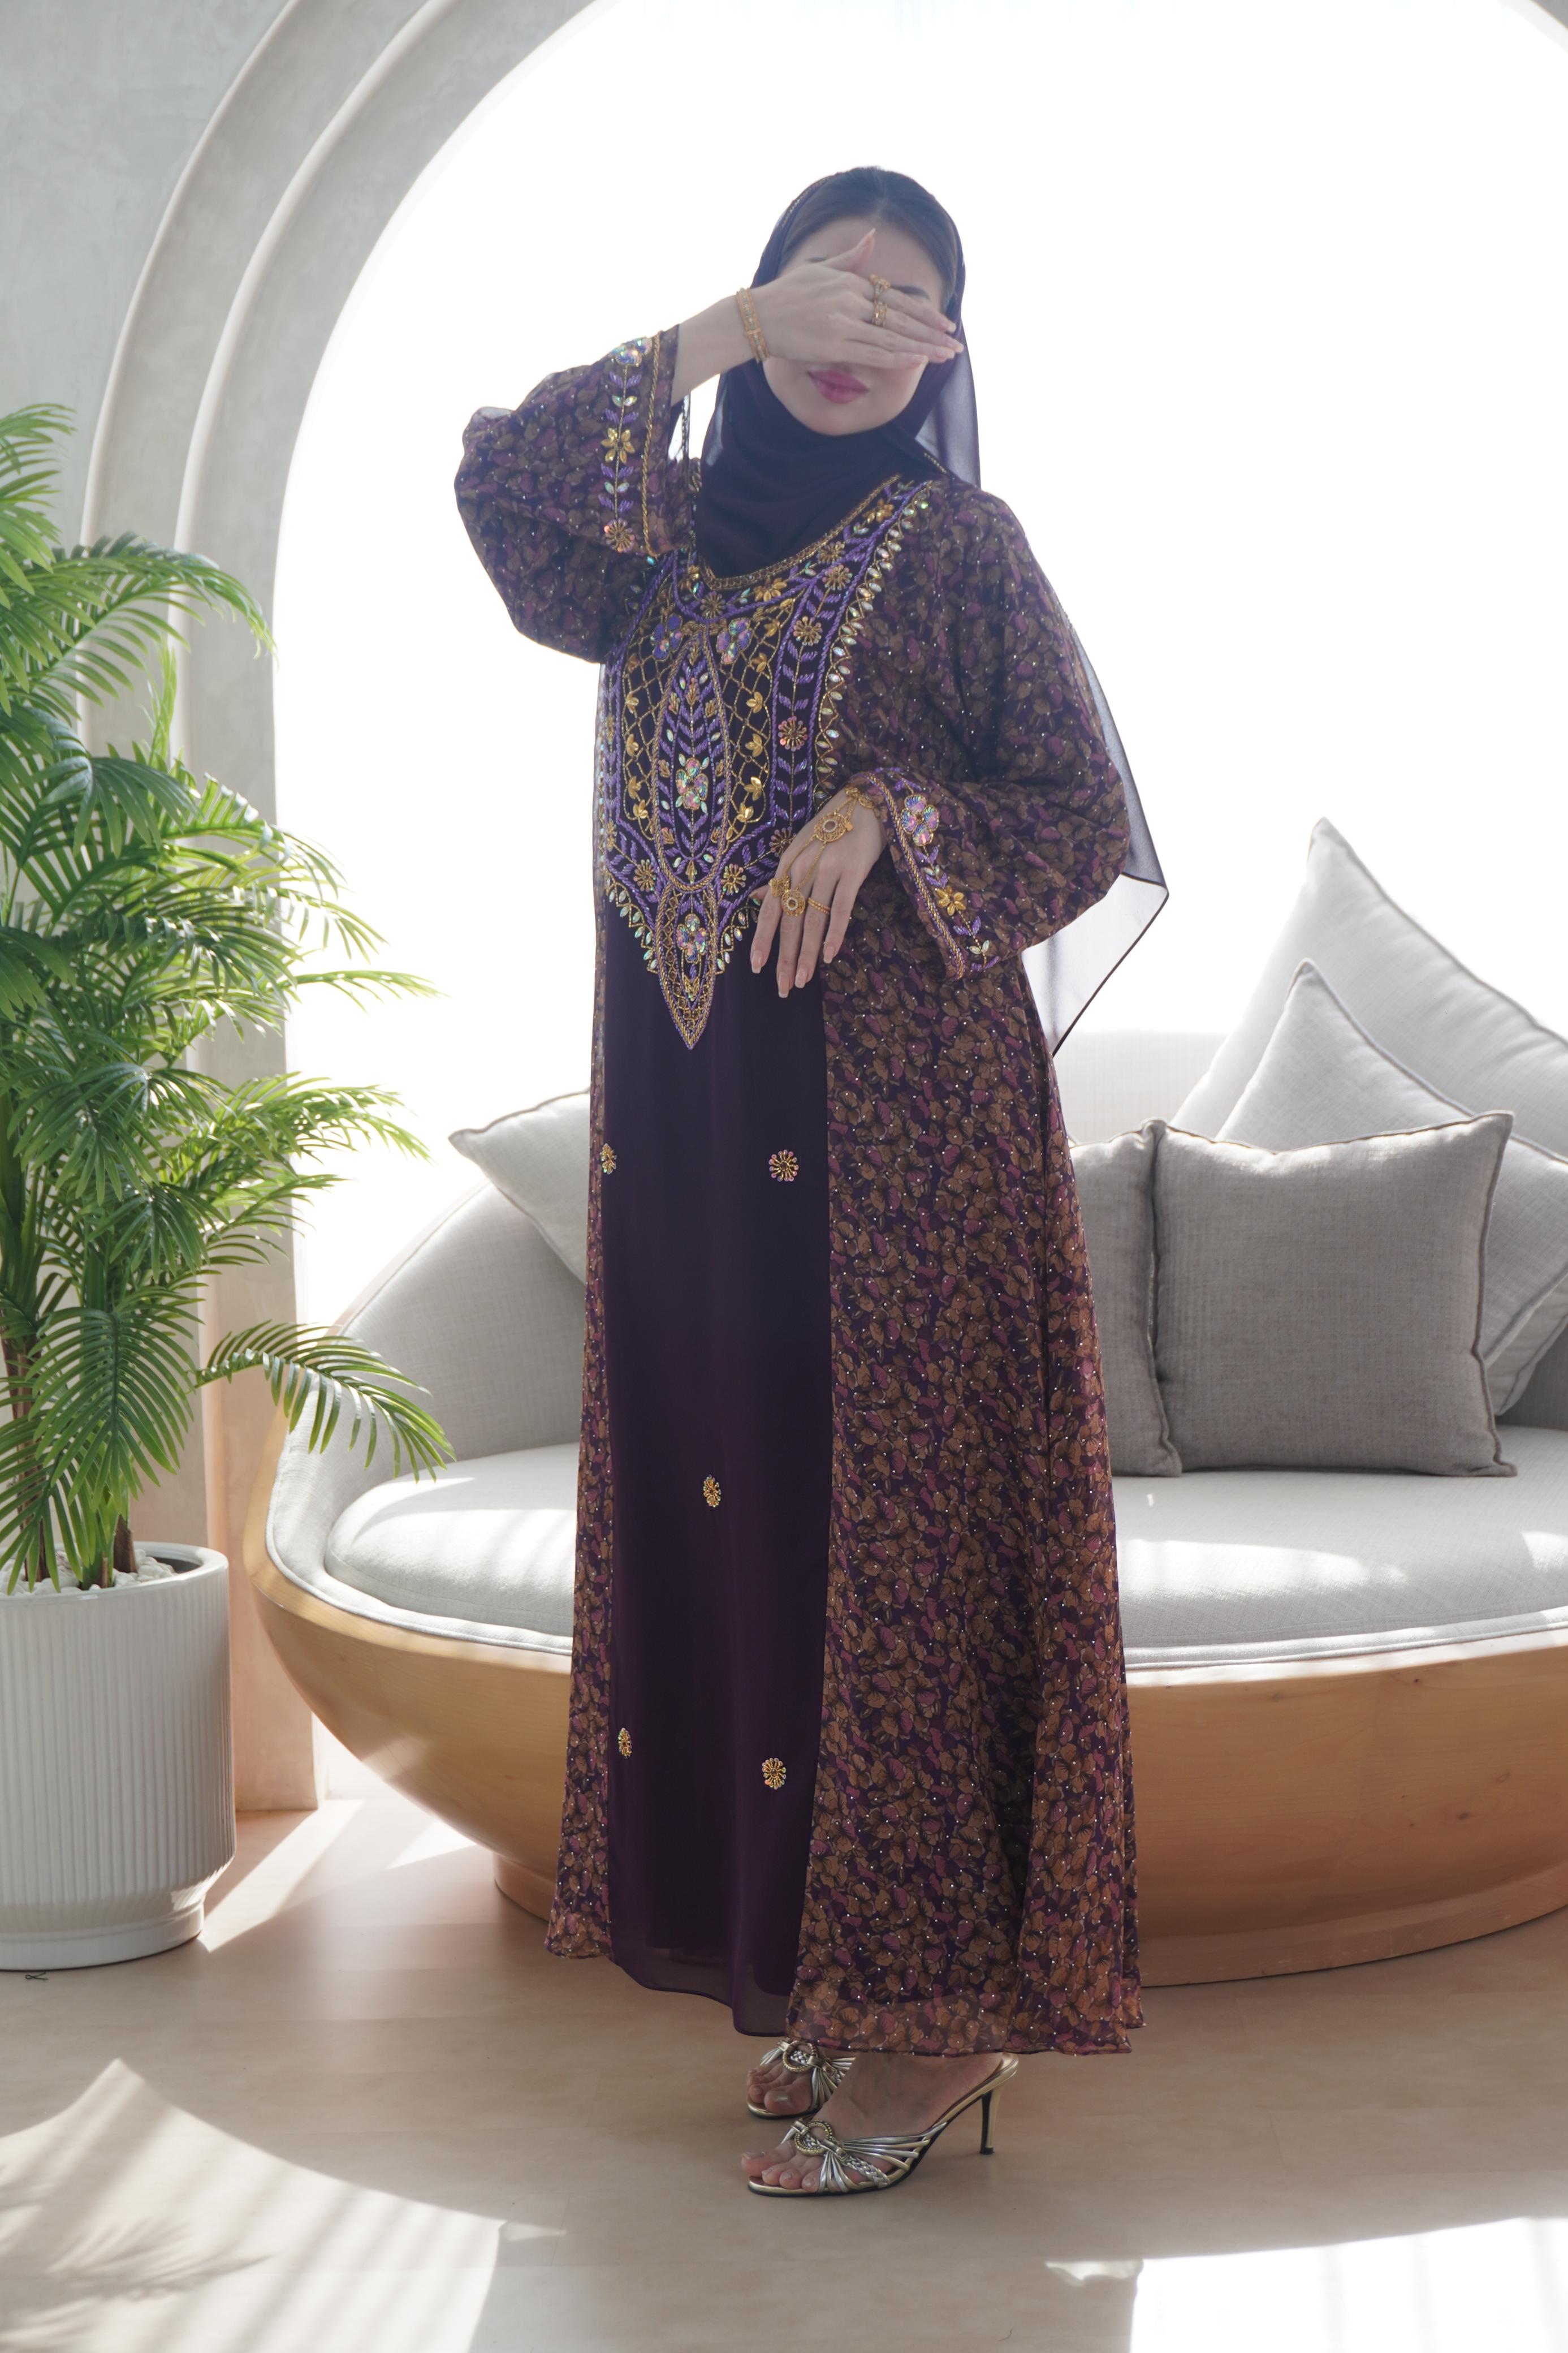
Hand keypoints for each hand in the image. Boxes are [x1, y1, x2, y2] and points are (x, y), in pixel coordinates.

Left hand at [750, 788, 886, 995]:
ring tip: (802, 980)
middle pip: (790, 921)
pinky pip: (841, 909)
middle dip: (785, 957)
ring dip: (807, 954)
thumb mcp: (799, 850)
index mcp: (786, 865)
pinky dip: (835, 934)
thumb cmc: (830, 830)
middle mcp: (803, 869)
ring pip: (813, 920)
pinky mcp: (853, 872)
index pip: (770, 909)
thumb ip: (781, 877)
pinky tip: (829, 956)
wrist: (865, 804)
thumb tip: (757, 898)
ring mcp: (828, 870)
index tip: (757, 967)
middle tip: (783, 987)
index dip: (763, 939)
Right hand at [751, 231, 961, 369]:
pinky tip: (916, 361)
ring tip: (944, 356)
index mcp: (851, 283)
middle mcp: (851, 301)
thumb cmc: (787, 293)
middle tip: (955, 344)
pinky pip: (871, 354)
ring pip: (891, 338)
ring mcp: (843, 324)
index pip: (896, 300)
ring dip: (921, 348)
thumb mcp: (821, 268)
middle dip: (931, 333)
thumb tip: (872, 235)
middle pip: (900, 320)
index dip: (924, 313)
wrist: (758, 316)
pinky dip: (895, 357)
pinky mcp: (833, 346)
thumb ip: (851, 258)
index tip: (945, 323)